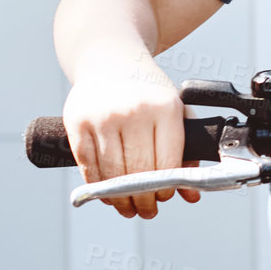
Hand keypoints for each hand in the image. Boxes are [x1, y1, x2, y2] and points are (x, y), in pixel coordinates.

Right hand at [62, 58, 199, 218]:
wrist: (110, 59)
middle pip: (139, 171)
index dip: (166, 187)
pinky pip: (88, 165)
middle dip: (143, 199)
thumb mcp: (175, 112)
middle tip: (146, 210)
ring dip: (120, 199)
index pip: (167, 161)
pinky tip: (106, 195)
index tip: (164, 197)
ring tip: (127, 208)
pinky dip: (97, 186)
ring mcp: (103, 117)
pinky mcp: (78, 123)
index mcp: (165, 108)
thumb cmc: (148, 91)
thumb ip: (187, 153)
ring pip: (112, 173)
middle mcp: (134, 111)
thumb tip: (192, 195)